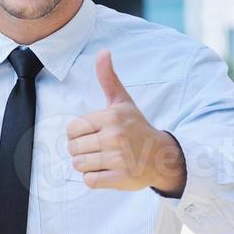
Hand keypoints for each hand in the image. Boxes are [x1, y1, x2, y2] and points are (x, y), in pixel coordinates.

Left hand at [66, 50, 186, 193]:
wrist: (161, 156)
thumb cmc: (137, 127)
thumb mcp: (123, 102)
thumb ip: (109, 79)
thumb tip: (103, 52)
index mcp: (112, 117)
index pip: (72, 129)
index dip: (77, 134)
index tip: (91, 134)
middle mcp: (115, 137)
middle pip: (73, 148)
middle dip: (81, 150)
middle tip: (99, 148)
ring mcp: (118, 159)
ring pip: (79, 165)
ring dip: (86, 164)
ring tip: (103, 159)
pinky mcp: (120, 178)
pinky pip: (89, 181)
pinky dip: (94, 178)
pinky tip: (107, 170)